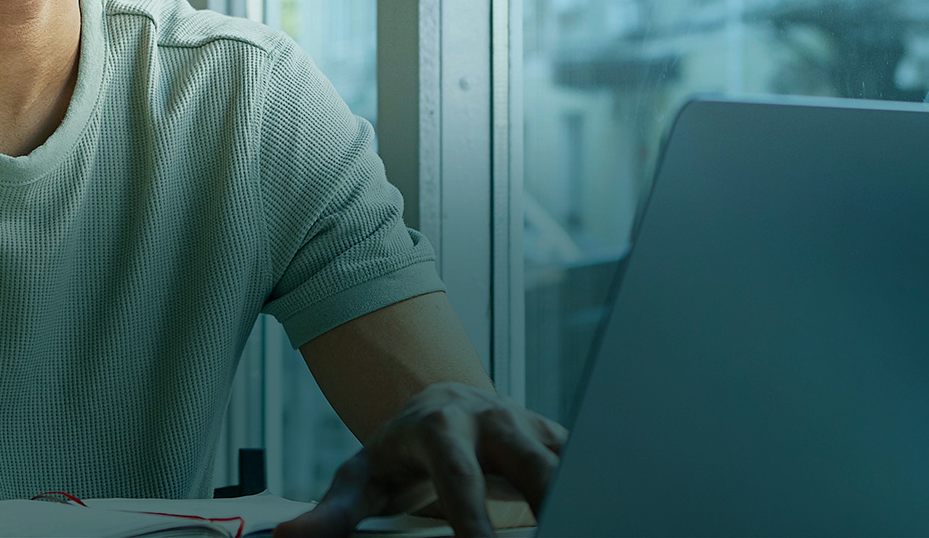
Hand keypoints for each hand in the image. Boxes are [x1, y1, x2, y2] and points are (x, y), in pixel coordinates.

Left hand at [274, 383, 565, 537]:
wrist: (439, 403)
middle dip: (549, 499)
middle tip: (555, 531)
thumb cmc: (398, 452)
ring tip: (586, 521)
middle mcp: (490, 418)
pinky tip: (596, 514)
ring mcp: (529, 425)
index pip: (459, 476)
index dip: (472, 516)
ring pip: (568, 459)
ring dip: (580, 495)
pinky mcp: (556, 438)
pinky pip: (586, 466)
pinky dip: (592, 492)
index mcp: (438, 426)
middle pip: (530, 460)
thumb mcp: (360, 477)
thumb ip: (332, 512)